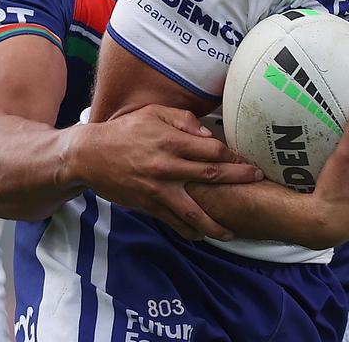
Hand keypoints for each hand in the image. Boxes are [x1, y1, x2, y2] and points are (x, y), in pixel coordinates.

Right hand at [76, 104, 263, 239]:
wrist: (90, 155)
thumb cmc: (124, 131)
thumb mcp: (153, 114)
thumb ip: (183, 120)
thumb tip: (208, 134)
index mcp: (171, 141)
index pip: (213, 150)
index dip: (234, 155)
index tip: (248, 159)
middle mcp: (167, 166)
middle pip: (212, 175)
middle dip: (238, 180)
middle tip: (258, 182)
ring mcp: (158, 189)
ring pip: (194, 210)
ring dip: (216, 222)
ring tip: (233, 231)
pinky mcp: (148, 204)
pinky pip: (173, 221)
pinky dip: (189, 230)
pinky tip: (202, 235)